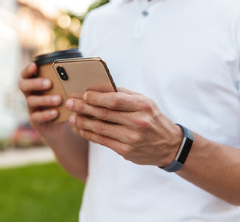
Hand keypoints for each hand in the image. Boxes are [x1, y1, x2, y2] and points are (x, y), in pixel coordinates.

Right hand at [19, 63, 67, 138]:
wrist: (63, 126)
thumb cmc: (64, 103)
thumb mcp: (64, 92)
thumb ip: (66, 83)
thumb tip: (77, 72)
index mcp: (36, 84)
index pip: (26, 75)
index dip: (27, 70)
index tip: (34, 65)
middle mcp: (31, 94)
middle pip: (24, 85)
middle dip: (36, 83)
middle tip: (49, 83)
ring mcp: (32, 108)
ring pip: (31, 101)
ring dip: (45, 99)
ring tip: (58, 99)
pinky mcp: (35, 121)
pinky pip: (37, 117)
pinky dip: (46, 114)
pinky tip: (56, 112)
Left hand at [65, 88, 182, 166]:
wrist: (169, 145)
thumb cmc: (152, 118)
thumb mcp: (145, 102)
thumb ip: (124, 95)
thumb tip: (99, 88)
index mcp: (143, 106)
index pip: (114, 100)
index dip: (96, 97)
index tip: (82, 94)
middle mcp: (138, 122)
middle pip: (104, 114)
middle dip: (83, 107)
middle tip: (70, 103)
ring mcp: (132, 139)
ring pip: (100, 129)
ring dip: (82, 122)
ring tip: (72, 117)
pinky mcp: (126, 152)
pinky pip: (102, 141)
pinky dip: (89, 134)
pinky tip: (80, 129)